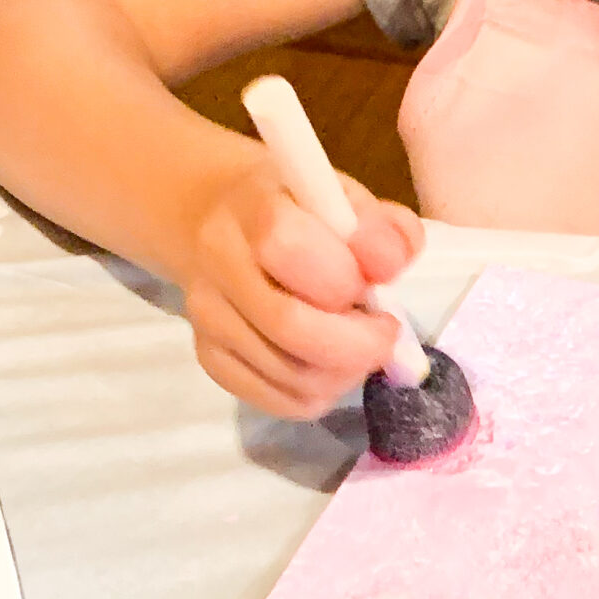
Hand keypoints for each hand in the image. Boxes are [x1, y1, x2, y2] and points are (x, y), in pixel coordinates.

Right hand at [181, 150, 426, 418]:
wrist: (220, 221)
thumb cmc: (298, 209)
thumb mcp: (346, 198)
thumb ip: (383, 228)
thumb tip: (391, 268)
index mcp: (252, 209)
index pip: (287, 247)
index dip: (345, 277)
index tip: (376, 282)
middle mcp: (218, 265)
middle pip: (289, 326)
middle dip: (358, 344)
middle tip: (384, 334)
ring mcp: (207, 319)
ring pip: (289, 375)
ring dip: (345, 372)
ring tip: (358, 346)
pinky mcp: (210, 358)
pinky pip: (278, 400)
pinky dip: (320, 393)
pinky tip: (331, 366)